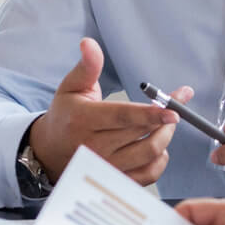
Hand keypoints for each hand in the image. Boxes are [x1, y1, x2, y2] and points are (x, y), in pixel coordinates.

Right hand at [27, 38, 186, 184]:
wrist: (49, 152)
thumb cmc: (65, 115)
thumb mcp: (71, 87)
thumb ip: (87, 66)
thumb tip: (89, 43)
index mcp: (83, 120)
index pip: (123, 117)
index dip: (150, 114)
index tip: (174, 110)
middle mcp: (94, 148)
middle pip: (142, 136)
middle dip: (166, 120)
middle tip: (175, 107)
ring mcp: (106, 168)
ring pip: (148, 155)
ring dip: (165, 138)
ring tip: (165, 124)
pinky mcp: (115, 180)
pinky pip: (148, 175)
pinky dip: (160, 160)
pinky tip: (157, 146)